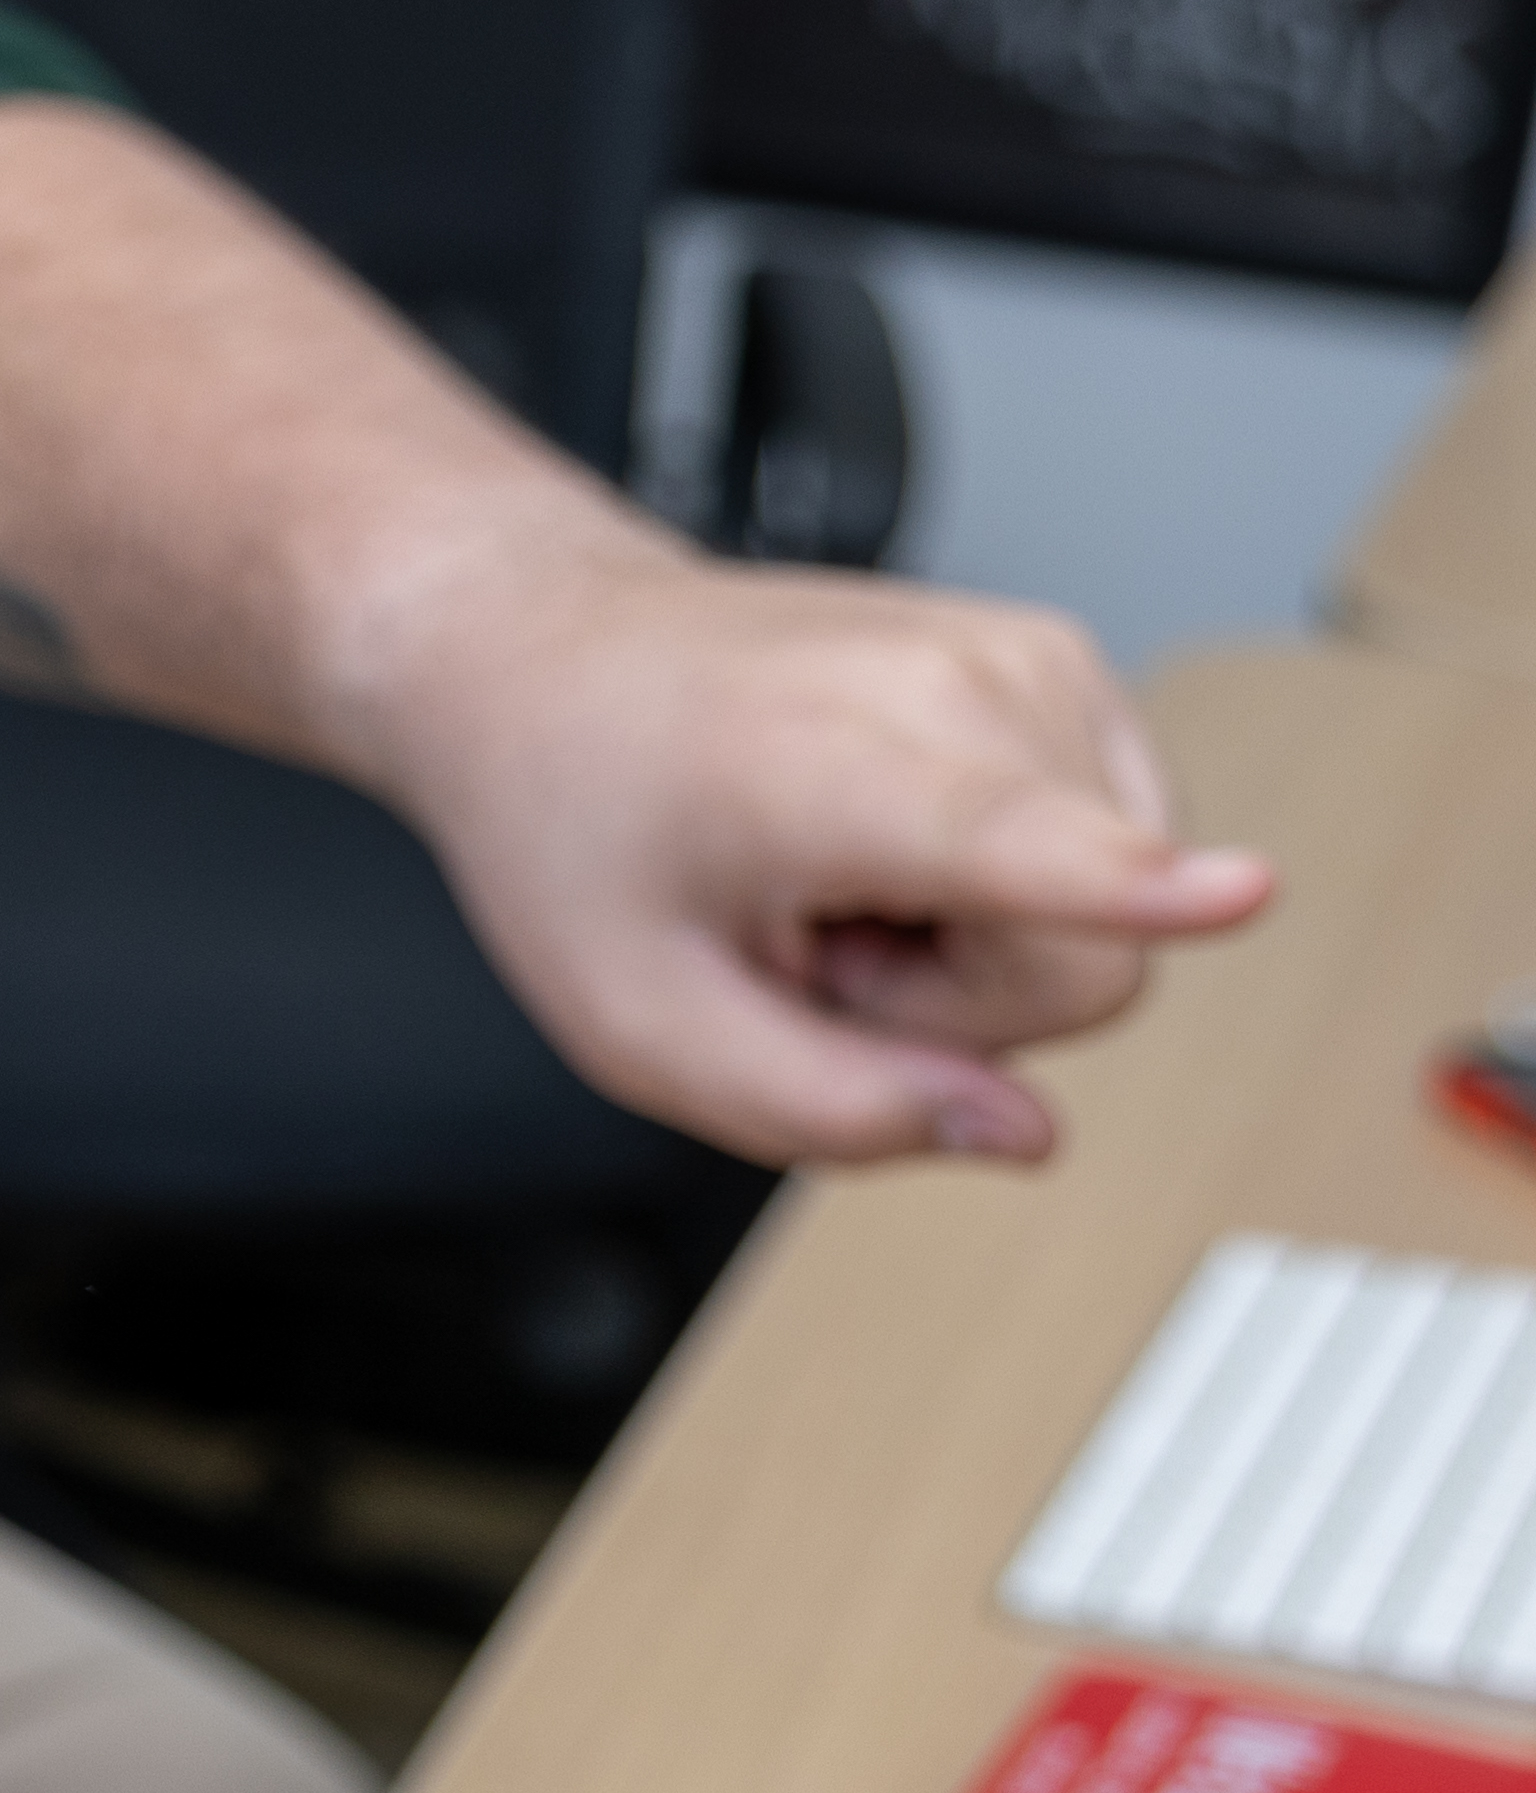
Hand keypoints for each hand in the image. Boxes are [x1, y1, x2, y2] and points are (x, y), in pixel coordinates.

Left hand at [339, 524, 1271, 1166]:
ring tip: (832, 872)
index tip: (1243, 895)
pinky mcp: (1061, 659)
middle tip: (809, 934)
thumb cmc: (581, 824)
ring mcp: (1030, 658)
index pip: (1033, 851)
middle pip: (1084, 971)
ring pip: (1106, 914)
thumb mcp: (643, 1025)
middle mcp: (965, 687)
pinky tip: (880, 832)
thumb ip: (831, 1109)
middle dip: (952, 1001)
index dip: (1143, 897)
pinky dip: (996, 869)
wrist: (549, 658)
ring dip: (967, 934)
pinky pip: (1105, 849)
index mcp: (840, 773)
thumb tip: (1021, 1134)